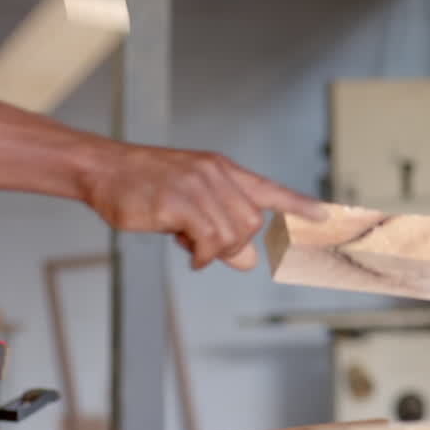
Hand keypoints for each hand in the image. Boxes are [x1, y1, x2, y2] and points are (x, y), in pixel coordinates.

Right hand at [79, 146, 326, 270]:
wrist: (104, 169)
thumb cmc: (146, 185)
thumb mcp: (188, 203)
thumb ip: (220, 228)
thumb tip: (247, 260)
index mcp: (221, 171)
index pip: (268, 189)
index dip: (298, 205)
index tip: (324, 216)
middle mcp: (214, 175)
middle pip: (252, 222)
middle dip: (237, 244)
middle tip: (209, 248)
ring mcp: (196, 187)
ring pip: (232, 234)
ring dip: (216, 251)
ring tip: (192, 246)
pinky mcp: (177, 203)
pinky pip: (207, 241)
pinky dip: (202, 256)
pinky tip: (189, 252)